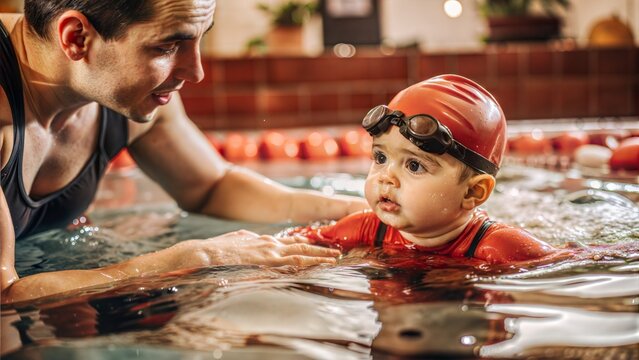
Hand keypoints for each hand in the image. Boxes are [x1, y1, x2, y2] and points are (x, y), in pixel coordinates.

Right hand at [182, 230, 341, 267]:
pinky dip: (310, 263)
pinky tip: (321, 266)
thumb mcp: (233, 243)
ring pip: (302, 252)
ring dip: (320, 255)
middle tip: (335, 251)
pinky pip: (294, 262)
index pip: (287, 241)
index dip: (303, 244)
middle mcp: (268, 243)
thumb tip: (250, 246)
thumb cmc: (214, 252)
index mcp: (260, 240)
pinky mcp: (268, 262)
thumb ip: (245, 244)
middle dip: (318, 248)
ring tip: (335, 258)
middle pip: (300, 244)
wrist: (203, 254)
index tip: (315, 246)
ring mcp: (269, 252)